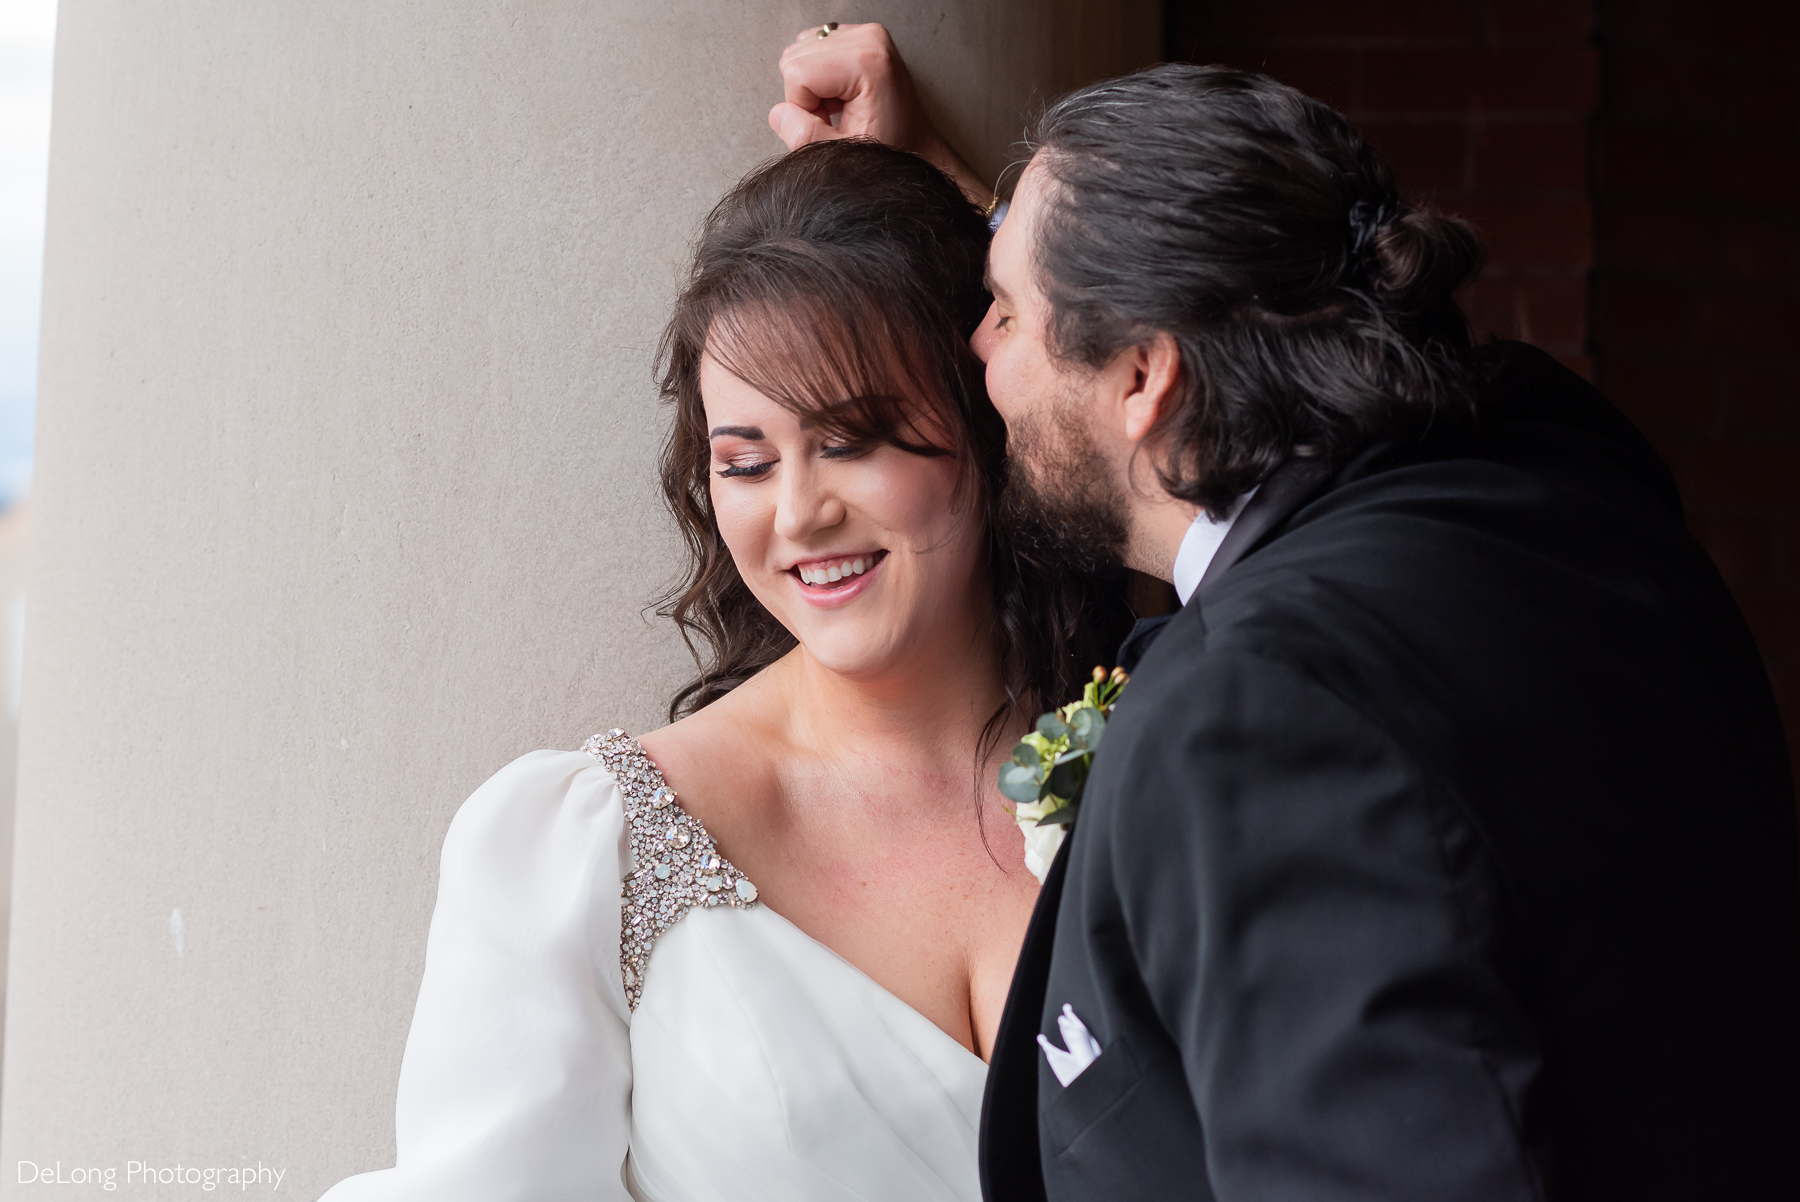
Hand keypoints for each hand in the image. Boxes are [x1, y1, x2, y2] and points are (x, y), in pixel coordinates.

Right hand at [769, 23, 992, 207]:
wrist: (917, 147)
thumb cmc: (890, 153)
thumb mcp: (843, 155)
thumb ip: (805, 136)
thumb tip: (779, 114)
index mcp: (868, 61)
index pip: (796, 73)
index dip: (803, 108)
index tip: (828, 125)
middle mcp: (869, 38)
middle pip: (796, 58)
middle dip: (806, 95)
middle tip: (835, 117)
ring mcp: (866, 33)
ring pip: (800, 52)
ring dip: (812, 85)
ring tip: (839, 107)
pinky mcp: (861, 35)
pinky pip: (813, 48)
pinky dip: (819, 74)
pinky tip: (840, 94)